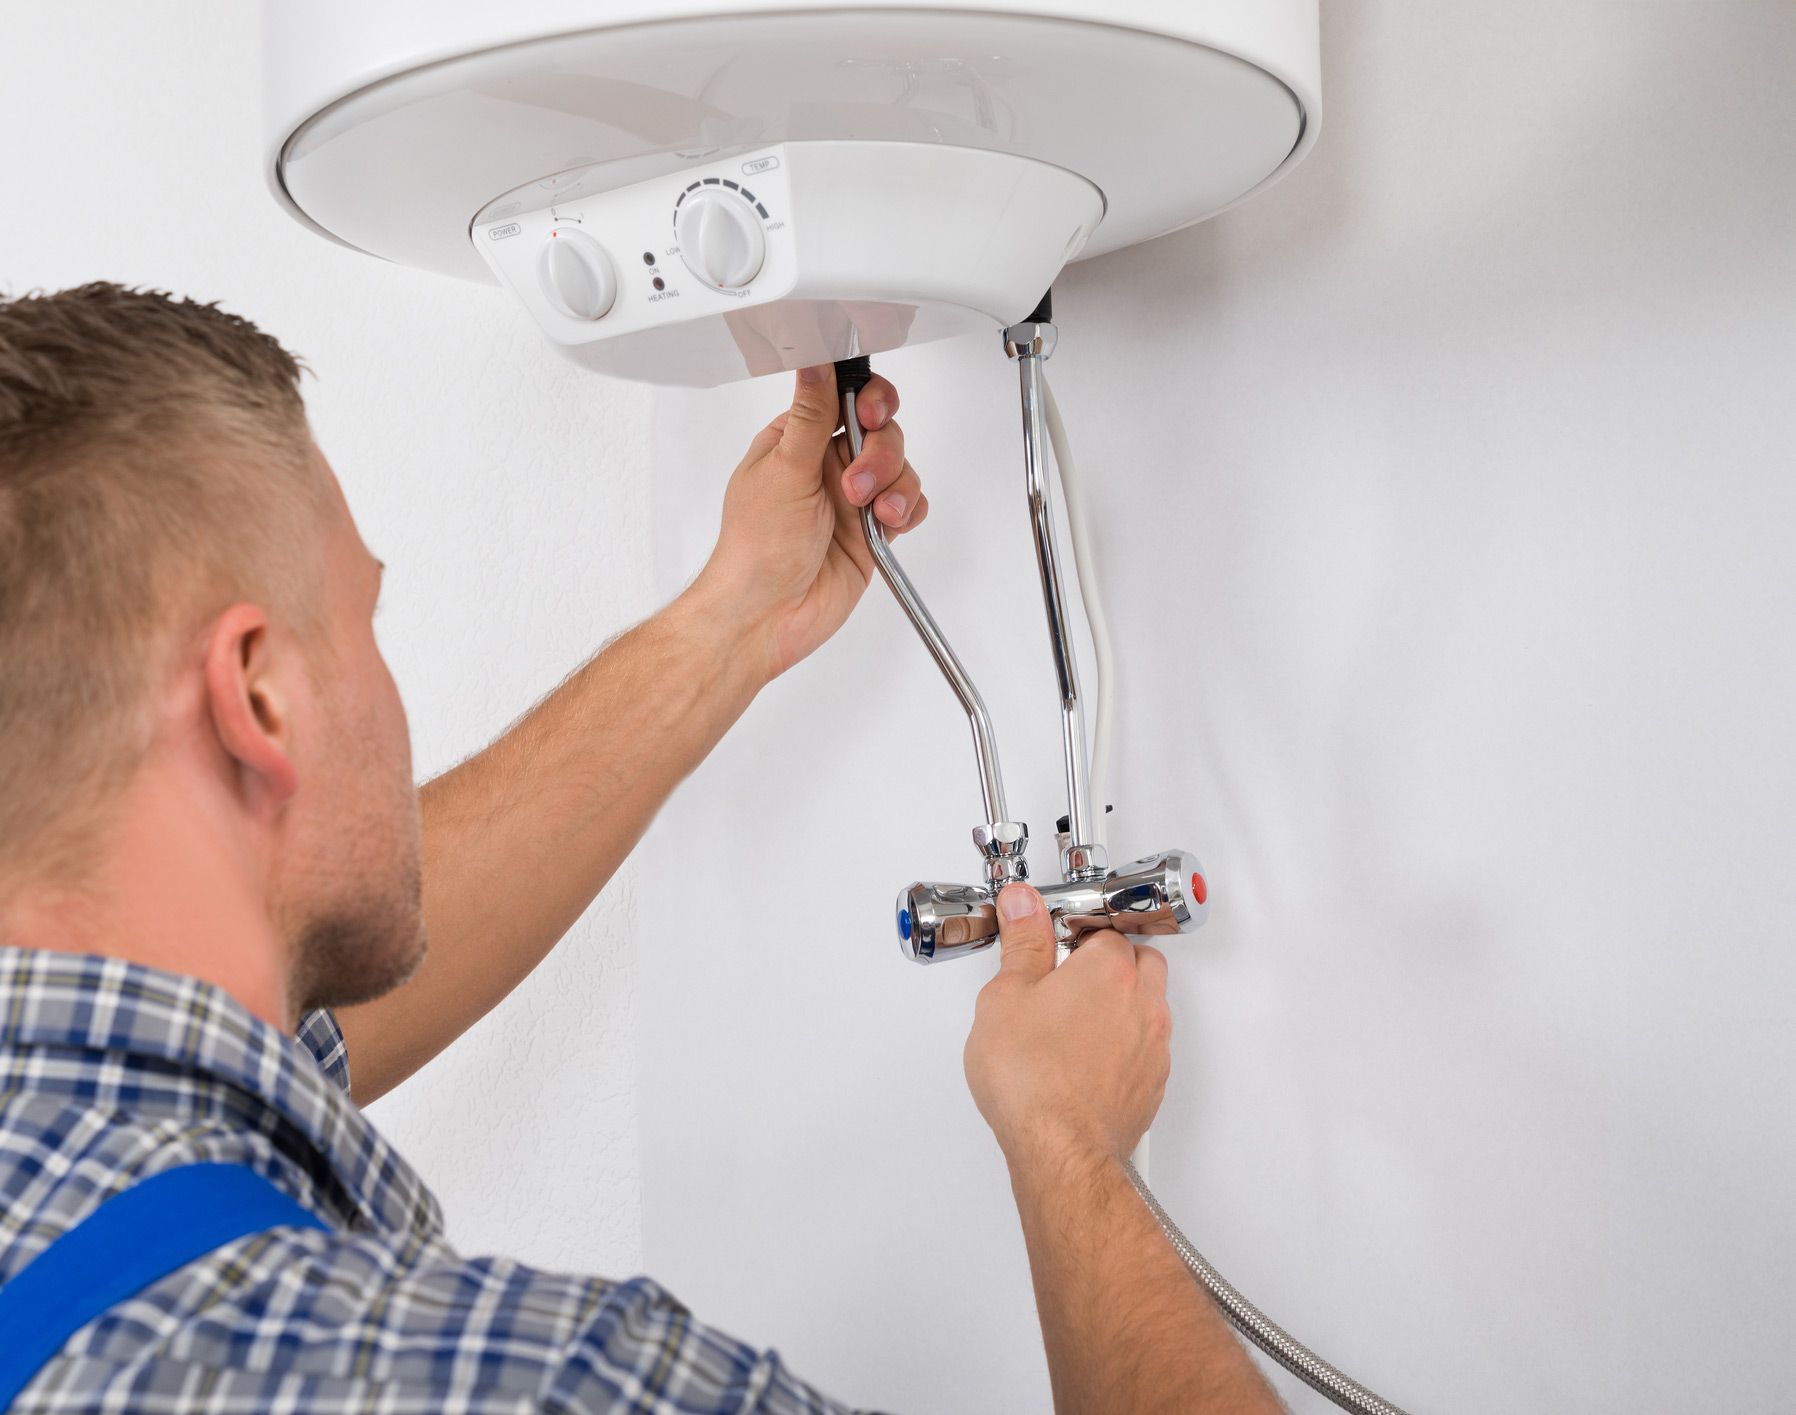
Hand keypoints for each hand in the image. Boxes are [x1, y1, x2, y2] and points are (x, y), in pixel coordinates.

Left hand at [691, 363, 927, 682]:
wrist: (768, 615)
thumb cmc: (756, 550)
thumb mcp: (784, 470)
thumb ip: (811, 415)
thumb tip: (815, 361)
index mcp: (795, 441)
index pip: (843, 397)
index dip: (866, 400)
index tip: (869, 415)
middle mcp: (825, 465)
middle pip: (881, 430)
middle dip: (880, 453)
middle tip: (858, 481)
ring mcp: (851, 498)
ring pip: (899, 467)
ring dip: (893, 485)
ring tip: (870, 510)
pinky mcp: (872, 530)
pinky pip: (908, 505)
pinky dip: (907, 510)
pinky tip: (887, 523)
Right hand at [964, 884, 1171, 1173]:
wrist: (1061, 1149)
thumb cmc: (1034, 1081)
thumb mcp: (1005, 997)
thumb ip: (1021, 943)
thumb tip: (1023, 905)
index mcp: (1109, 970)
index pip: (1105, 931)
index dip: (1076, 937)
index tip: (1052, 949)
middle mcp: (1143, 1002)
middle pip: (1140, 962)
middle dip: (1109, 964)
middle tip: (1068, 980)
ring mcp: (1153, 1046)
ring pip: (1150, 1005)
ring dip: (1122, 1005)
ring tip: (1075, 1022)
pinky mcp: (1152, 1083)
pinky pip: (1148, 1048)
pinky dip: (1126, 1046)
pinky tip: (1088, 1060)